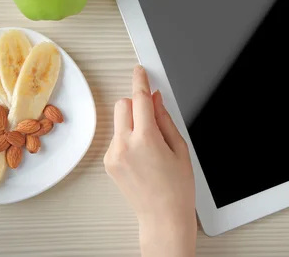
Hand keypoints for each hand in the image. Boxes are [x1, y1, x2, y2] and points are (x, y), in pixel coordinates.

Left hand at [104, 66, 195, 256]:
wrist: (163, 217)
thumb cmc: (177, 188)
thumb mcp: (180, 148)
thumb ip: (165, 119)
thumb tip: (156, 100)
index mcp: (146, 139)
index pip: (139, 99)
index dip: (140, 81)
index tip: (140, 71)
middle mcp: (124, 145)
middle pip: (122, 104)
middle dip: (136, 104)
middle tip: (153, 116)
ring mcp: (114, 155)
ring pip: (118, 122)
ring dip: (132, 122)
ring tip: (151, 146)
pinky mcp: (109, 163)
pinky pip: (117, 138)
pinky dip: (128, 138)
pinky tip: (143, 156)